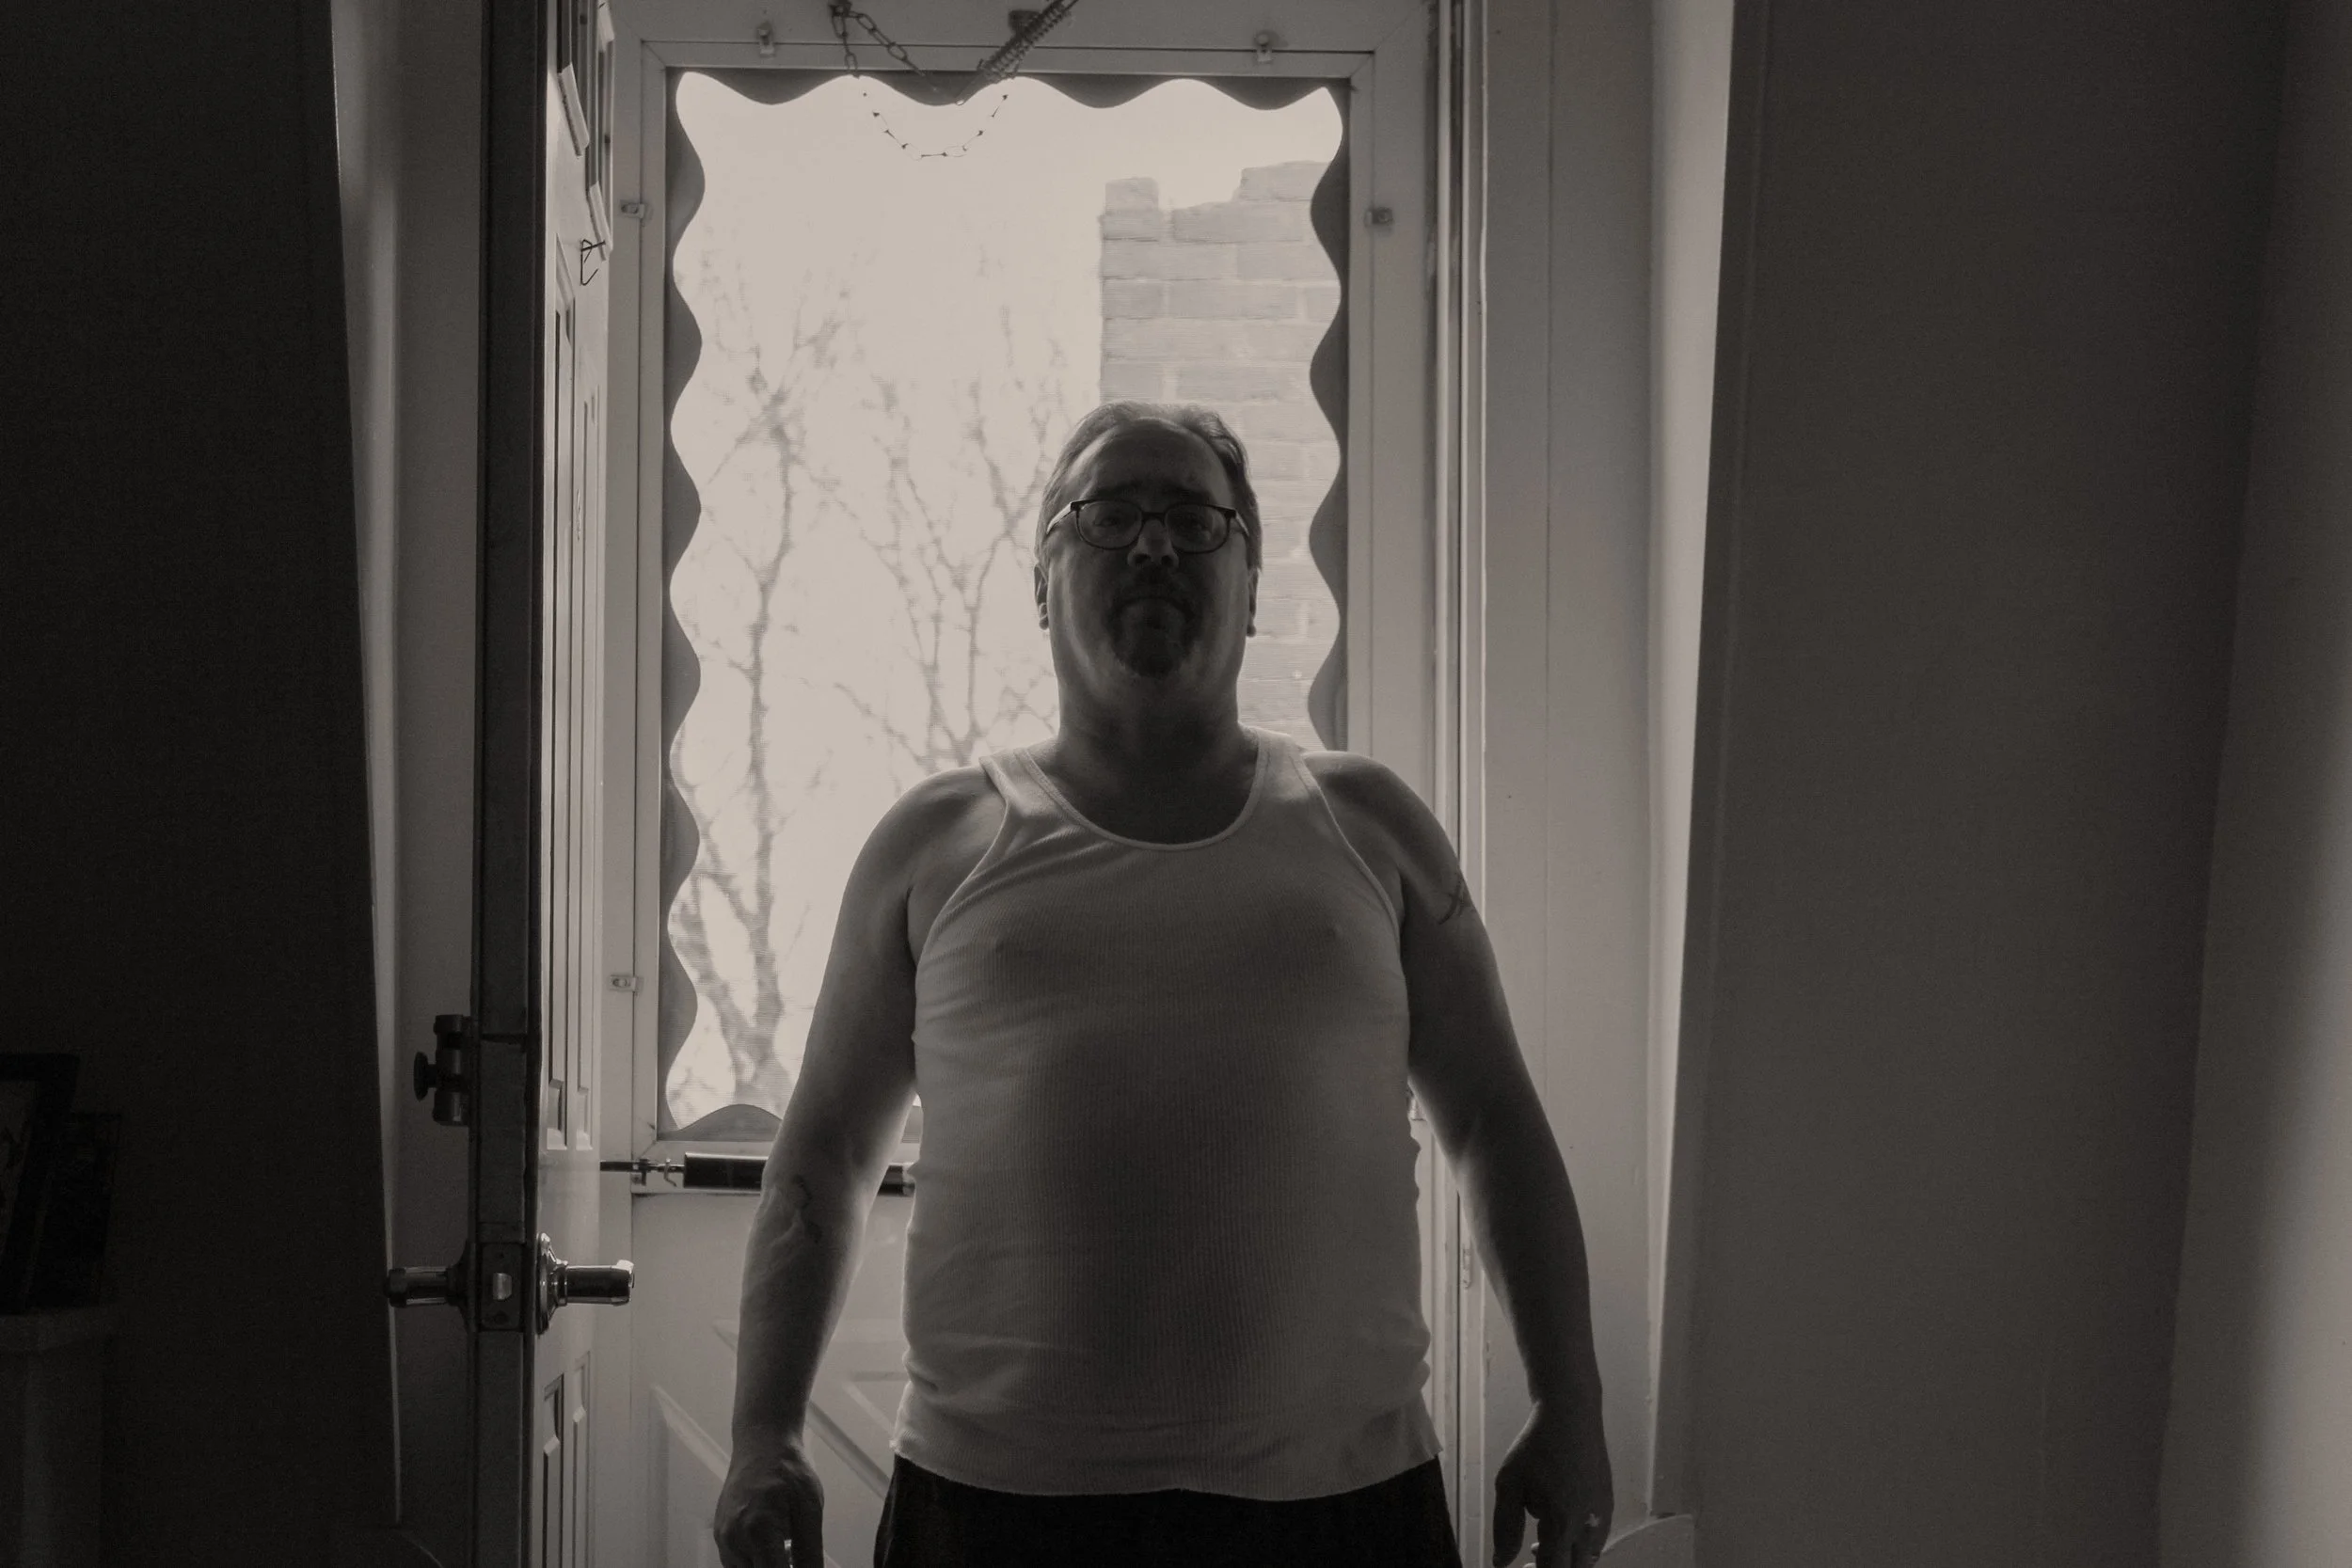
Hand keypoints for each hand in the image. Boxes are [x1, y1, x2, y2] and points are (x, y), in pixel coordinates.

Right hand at [714, 1431, 823, 1567]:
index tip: (800, 1563)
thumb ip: (810, 1552)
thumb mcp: (811, 1509)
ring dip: (767, 1565)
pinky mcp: (720, 1535)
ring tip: (785, 1545)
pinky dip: (755, 1561)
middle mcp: (733, 1537)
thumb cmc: (788, 1470)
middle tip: (794, 1550)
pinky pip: (737, 1563)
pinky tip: (772, 1543)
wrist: (761, 1444)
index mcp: (758, 1529)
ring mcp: (723, 1537)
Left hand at [1491, 1400, 1611, 1567]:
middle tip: (1529, 1558)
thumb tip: (1501, 1562)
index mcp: (1561, 1522)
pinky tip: (1561, 1527)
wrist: (1571, 1415)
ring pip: (1589, 1559)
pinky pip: (1597, 1541)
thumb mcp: (1510, 1483)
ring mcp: (1602, 1516)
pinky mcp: (1608, 1505)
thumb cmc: (1535, 1447)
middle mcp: (1588, 1525)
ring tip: (1542, 1542)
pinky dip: (1580, 1546)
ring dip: (1567, 1560)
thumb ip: (1505, 1527)